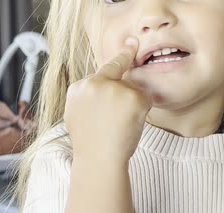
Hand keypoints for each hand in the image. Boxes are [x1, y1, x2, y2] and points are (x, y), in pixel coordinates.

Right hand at [64, 37, 151, 162]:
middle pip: (119, 75)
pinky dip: (143, 112)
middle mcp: (95, 83)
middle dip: (126, 84)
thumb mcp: (78, 116)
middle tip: (125, 95)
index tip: (133, 42)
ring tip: (120, 126)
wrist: (99, 160)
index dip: (121, 56)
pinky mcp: (133, 97)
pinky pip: (145, 99)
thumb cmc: (91, 145)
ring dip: (133, 106)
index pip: (103, 69)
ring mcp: (114, 89)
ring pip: (133, 89)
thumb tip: (101, 88)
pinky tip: (131, 124)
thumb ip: (89, 97)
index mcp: (80, 88)